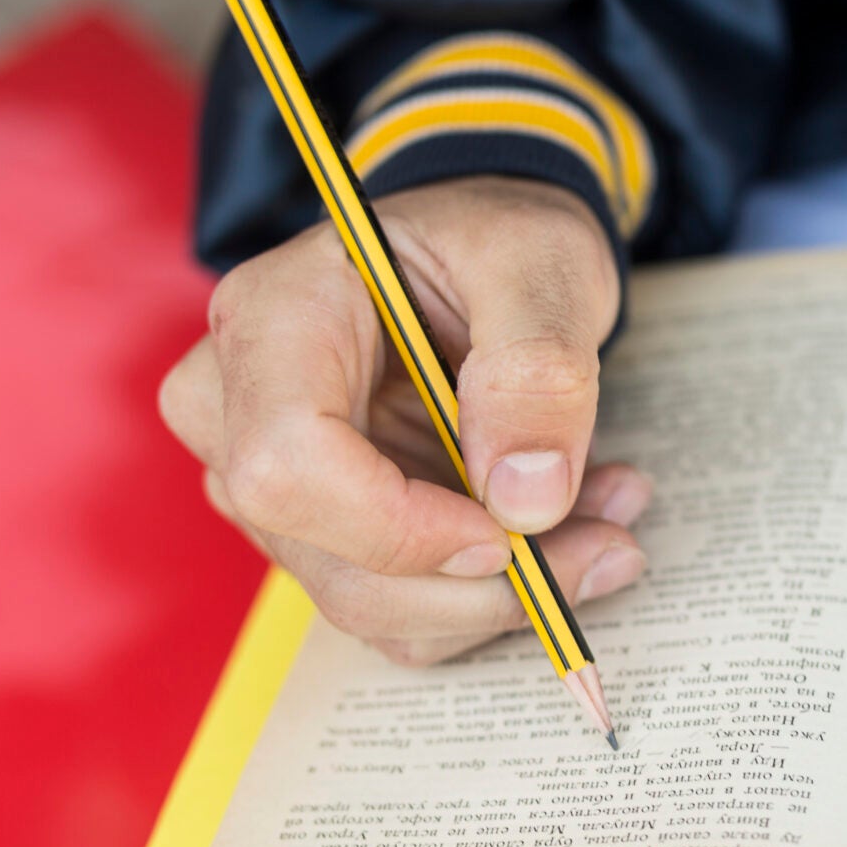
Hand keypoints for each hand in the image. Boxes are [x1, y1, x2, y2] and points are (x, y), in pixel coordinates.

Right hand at [160, 175, 652, 664]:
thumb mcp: (539, 262)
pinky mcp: (311, 526)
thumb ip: (537, 368)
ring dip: (495, 597)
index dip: (399, 528)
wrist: (475, 254)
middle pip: (324, 556)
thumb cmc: (492, 238)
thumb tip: (527, 500)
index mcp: (269, 320)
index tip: (514, 531)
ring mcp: (263, 476)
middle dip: (477, 585)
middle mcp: (235, 406)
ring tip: (604, 525)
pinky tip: (556, 536)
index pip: (287, 466)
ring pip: (363, 599)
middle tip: (612, 544)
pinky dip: (481, 597)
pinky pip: (389, 607)